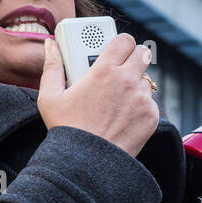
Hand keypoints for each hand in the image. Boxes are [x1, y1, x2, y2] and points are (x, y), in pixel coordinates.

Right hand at [37, 33, 157, 157]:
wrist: (88, 162)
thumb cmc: (67, 130)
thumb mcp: (50, 97)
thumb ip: (52, 66)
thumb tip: (50, 45)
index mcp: (105, 70)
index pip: (125, 40)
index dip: (121, 43)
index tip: (115, 49)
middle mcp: (128, 81)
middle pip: (143, 54)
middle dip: (133, 57)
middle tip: (121, 67)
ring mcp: (142, 99)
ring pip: (146, 80)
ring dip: (135, 84)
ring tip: (117, 99)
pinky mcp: (151, 116)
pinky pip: (150, 103)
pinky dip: (140, 106)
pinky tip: (122, 117)